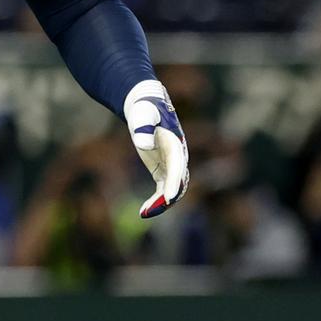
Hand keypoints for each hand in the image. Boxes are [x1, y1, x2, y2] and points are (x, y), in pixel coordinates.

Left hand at [124, 80, 188, 218]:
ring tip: (143, 213)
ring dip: (161, 204)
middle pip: (178, 182)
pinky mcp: (163, 171)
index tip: (168, 197)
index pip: (177, 166)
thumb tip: (144, 144)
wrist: (146, 108)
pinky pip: (162, 190)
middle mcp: (178, 157)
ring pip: (172, 190)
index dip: (174, 182)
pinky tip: (143, 211)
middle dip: (168, 198)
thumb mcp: (143, 114)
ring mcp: (172, 165)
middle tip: (152, 209)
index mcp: (175, 144)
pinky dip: (156, 201)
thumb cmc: (145, 109)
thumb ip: (144, 126)